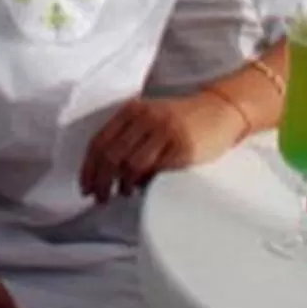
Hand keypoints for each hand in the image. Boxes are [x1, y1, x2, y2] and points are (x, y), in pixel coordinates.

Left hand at [79, 93, 248, 202]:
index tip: (85, 186)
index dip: (88, 168)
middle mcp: (146, 117)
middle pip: (111, 155)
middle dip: (100, 182)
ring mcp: (164, 131)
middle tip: (99, 198)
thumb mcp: (151, 117)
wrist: (221, 110)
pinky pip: (155, 171)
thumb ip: (128, 136)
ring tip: (123, 193)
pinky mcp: (182, 148)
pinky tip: (143, 187)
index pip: (100, 141)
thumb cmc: (183, 119)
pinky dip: (144, 183)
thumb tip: (104, 172)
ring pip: (130, 165)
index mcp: (133, 109)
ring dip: (122, 186)